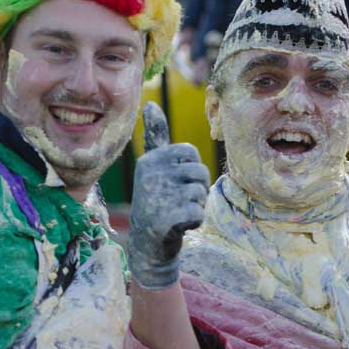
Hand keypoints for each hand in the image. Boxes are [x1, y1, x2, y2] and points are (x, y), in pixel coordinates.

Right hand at [129, 102, 209, 289]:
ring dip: (196, 205)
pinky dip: (194, 222)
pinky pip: (199, 212)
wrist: (146, 245)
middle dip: (198, 188)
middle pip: (200, 172)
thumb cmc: (156, 201)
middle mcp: (151, 174)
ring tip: (177, 212)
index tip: (176, 182)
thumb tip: (150, 104)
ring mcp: (157, 195)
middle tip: (178, 201)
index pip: (190, 152)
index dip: (191, 170)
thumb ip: (155, 136)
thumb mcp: (153, 167)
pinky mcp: (166, 217)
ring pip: (201, 192)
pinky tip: (178, 226)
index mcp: (150, 159)